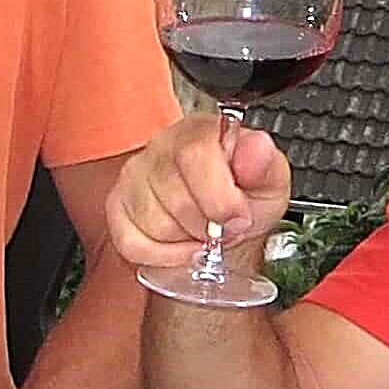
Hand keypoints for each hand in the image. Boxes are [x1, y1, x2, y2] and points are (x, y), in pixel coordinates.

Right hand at [103, 112, 292, 275]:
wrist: (229, 222)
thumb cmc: (246, 198)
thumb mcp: (271, 183)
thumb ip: (265, 165)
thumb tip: (255, 149)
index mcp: (200, 132)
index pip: (194, 153)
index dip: (219, 196)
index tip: (238, 217)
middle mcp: (161, 147)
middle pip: (173, 195)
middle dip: (206, 224)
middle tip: (222, 228)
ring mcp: (133, 177)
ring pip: (153, 222)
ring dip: (184, 240)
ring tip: (201, 232)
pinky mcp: (117, 207)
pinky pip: (131, 242)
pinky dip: (161, 256)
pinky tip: (179, 247)